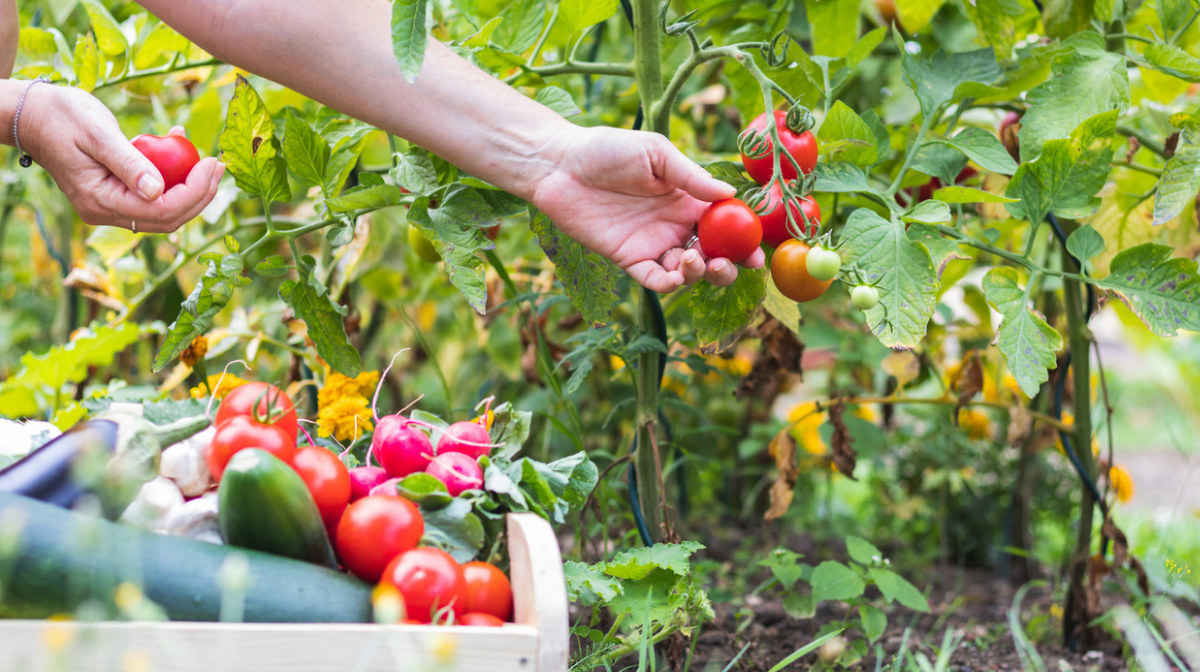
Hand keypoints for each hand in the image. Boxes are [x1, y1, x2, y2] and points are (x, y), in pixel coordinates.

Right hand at [23, 85, 223, 232]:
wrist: (32, 115)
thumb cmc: (61, 116)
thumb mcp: (97, 134)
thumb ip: (128, 163)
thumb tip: (157, 191)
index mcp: (100, 201)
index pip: (162, 211)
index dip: (195, 192)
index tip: (213, 163)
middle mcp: (106, 212)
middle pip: (168, 217)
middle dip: (200, 194)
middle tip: (218, 164)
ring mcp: (111, 207)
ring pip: (164, 209)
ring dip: (190, 186)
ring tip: (205, 157)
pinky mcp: (116, 195)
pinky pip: (153, 195)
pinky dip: (172, 176)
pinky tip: (177, 144)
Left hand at [529, 125, 764, 292]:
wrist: (561, 164)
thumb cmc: (608, 149)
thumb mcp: (656, 153)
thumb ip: (691, 177)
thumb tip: (729, 194)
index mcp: (688, 199)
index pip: (726, 225)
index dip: (744, 240)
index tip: (757, 251)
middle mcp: (675, 225)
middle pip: (713, 255)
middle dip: (728, 265)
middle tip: (729, 264)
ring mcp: (653, 244)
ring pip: (687, 272)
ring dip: (699, 273)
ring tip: (694, 259)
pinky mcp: (629, 259)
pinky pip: (654, 280)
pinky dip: (669, 284)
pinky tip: (676, 276)